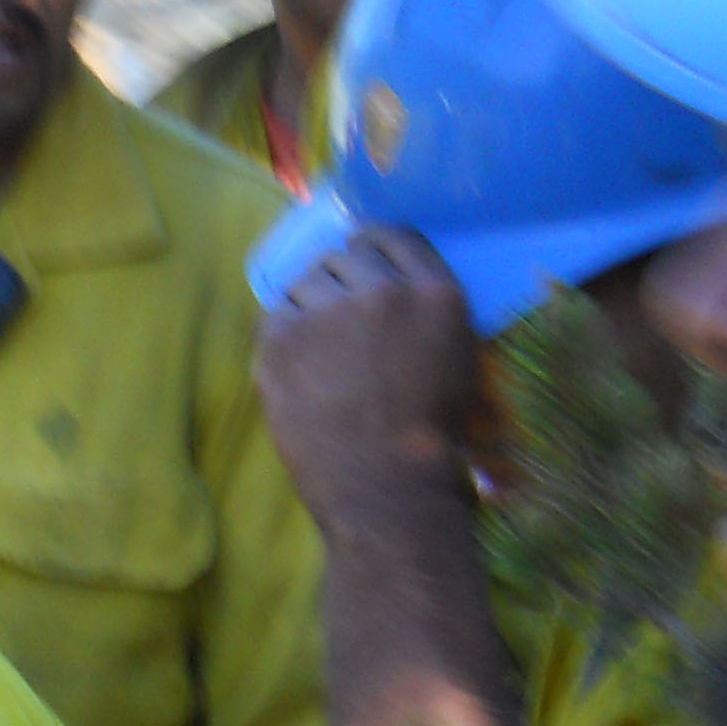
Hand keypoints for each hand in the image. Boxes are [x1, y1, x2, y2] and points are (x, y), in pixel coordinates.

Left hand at [254, 226, 484, 530]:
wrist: (387, 490)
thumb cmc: (427, 434)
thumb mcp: (453, 355)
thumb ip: (423, 306)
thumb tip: (383, 275)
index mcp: (435, 291)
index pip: (394, 235)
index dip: (372, 251)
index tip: (361, 272)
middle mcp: (384, 291)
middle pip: (344, 255)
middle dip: (339, 283)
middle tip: (336, 328)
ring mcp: (330, 313)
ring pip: (305, 281)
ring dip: (307, 308)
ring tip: (318, 355)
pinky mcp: (284, 339)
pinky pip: (273, 315)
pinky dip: (281, 337)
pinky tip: (297, 371)